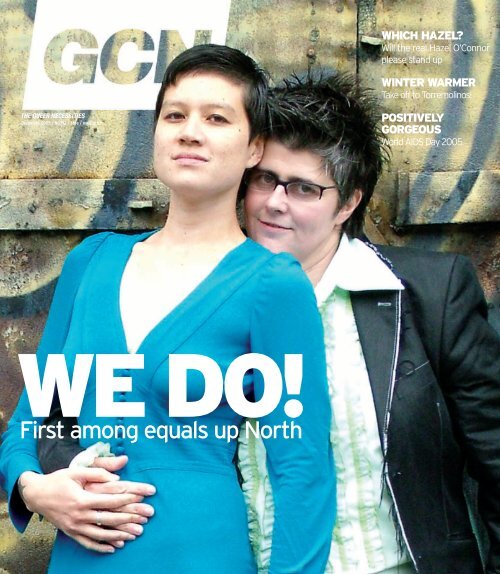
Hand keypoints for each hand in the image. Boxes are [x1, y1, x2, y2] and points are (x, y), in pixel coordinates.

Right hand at [18, 463, 154, 553]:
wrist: (36, 495)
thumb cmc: (58, 480)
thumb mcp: (76, 471)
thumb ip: (97, 473)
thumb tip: (116, 478)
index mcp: (82, 499)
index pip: (110, 500)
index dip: (128, 498)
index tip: (142, 496)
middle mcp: (79, 515)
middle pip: (109, 519)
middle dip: (129, 518)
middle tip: (146, 518)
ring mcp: (74, 527)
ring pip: (101, 535)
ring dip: (119, 535)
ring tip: (135, 534)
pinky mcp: (70, 533)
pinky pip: (88, 543)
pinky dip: (101, 547)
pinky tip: (114, 547)